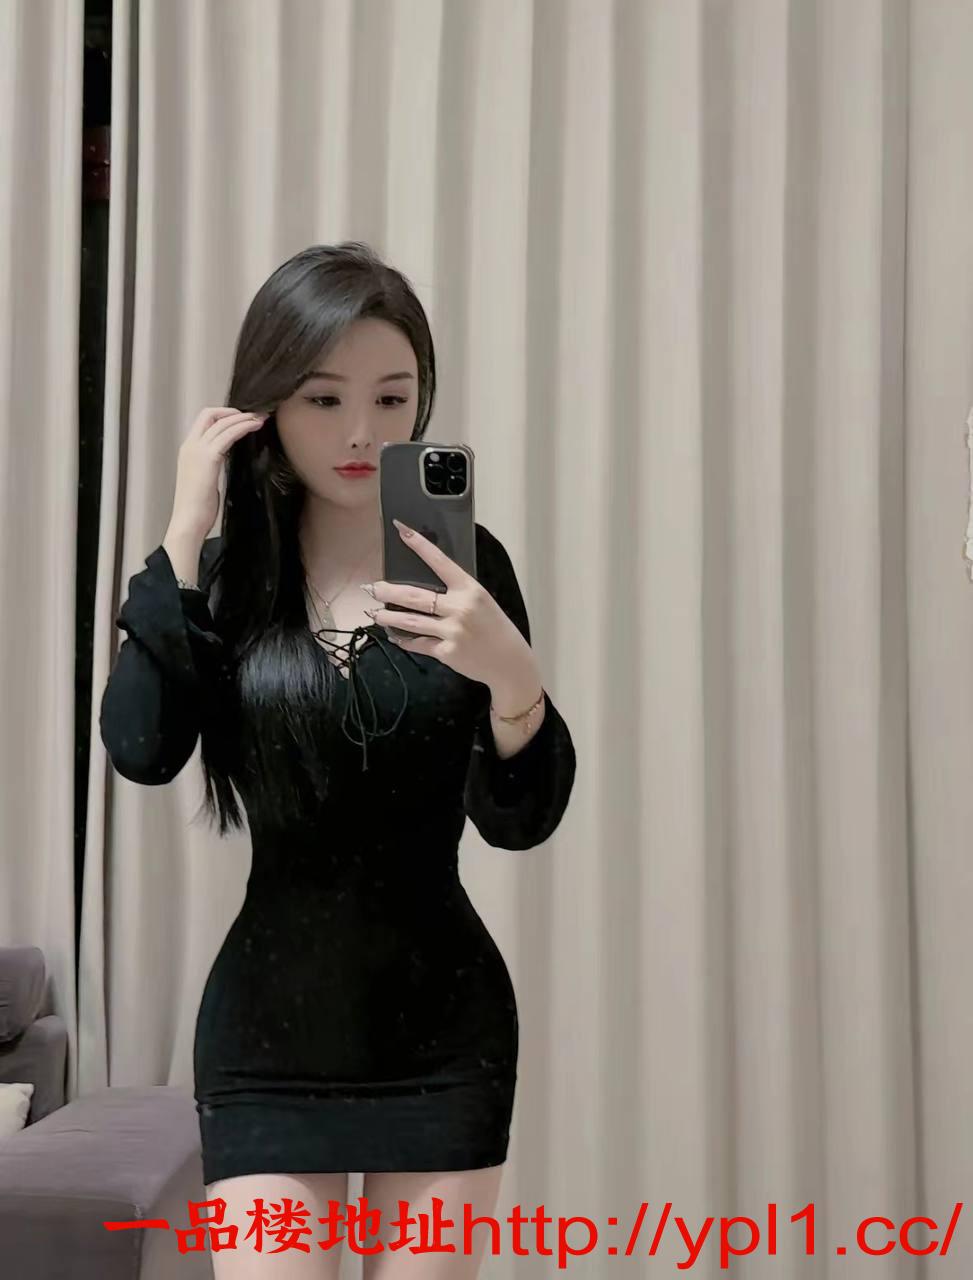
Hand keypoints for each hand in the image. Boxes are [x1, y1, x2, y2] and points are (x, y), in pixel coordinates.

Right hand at [167, 405, 267, 540]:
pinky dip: (243, 427)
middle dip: (234, 412)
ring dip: (243, 418)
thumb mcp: (204, 479)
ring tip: (260, 419)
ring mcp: (198, 450)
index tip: (241, 419)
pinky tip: (255, 427)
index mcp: (188, 450)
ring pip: (222, 423)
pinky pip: (228, 435)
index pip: (203, 420)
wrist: (188, 521)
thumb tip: (226, 459)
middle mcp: (190, 445)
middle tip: (254, 416)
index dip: (223, 415)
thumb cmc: (197, 508)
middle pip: (210, 414)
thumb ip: (212, 465)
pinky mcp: (209, 458)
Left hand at [365, 519, 536, 690]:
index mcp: (470, 589)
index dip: (419, 544)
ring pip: (410, 621)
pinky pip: (418, 643)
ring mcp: (452, 631)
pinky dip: (404, 640)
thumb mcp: (481, 602)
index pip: (440, 561)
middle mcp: (459, 608)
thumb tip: (424, 588)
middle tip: (372, 588)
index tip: (401, 530)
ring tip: (374, 613)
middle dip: (388, 591)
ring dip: (387, 617)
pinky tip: (394, 636)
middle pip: (414, 595)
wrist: (509, 662)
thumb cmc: (495, 628)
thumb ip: (457, 593)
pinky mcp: (446, 651)